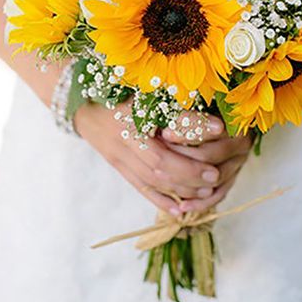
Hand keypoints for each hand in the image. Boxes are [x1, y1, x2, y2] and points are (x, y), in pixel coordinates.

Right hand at [73, 99, 227, 215]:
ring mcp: (118, 155)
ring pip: (151, 179)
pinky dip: (160, 200)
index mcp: (133, 112)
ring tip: (205, 191)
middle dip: (189, 173)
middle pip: (158, 164)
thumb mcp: (148, 92)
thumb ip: (177, 107)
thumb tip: (217, 124)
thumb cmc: (122, 92)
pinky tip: (179, 210)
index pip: (166, 131)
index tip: (218, 143)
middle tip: (214, 176)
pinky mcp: (117, 166)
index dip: (193, 138)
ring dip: (180, 189)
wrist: (84, 105)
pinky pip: (140, 187)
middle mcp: (123, 136)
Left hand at [160, 113, 253, 212]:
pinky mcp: (232, 179)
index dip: (185, 132)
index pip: (208, 129)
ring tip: (161, 179)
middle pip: (209, 156)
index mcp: (233, 120)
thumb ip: (185, 117)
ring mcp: (238, 163)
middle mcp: (241, 143)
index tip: (164, 133)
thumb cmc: (202, 111)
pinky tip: (181, 207)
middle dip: (180, 159)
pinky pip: (218, 195)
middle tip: (156, 160)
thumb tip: (165, 131)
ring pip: (214, 180)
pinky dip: (200, 203)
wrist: (220, 124)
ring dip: (187, 182)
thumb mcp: (194, 108)